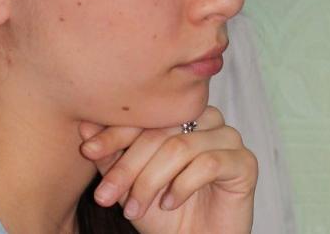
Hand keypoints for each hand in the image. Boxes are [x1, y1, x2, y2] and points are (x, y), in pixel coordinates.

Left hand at [78, 106, 256, 232]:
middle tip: (105, 196)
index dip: (115, 132)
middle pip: (161, 131)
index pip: (145, 114)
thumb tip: (84, 125)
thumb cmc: (163, 214)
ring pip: (181, 146)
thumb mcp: (128, 184)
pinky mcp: (245, 162)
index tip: (87, 150)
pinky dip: (182, 185)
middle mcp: (206, 119)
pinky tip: (170, 203)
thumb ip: (110, 155)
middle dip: (128, 166)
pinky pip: (208, 163)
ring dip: (150, 181)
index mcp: (179, 116)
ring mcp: (228, 138)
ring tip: (134, 209)